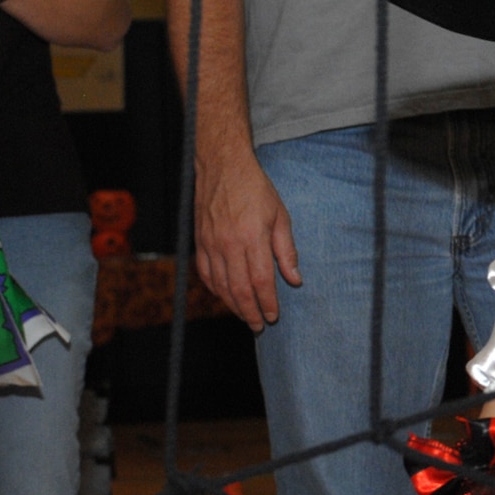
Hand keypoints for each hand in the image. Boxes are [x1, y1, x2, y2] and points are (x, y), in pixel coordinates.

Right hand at [194, 151, 301, 330]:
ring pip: (221, 286)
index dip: (267, 303)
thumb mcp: (280, 215)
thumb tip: (295, 279)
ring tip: (245, 316)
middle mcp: (229, 245)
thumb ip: (286, 250)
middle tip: (259, 326)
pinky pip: (206, 274)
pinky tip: (226, 297)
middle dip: (250, 312)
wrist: (223, 168)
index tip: (273, 316)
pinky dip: (216, 290)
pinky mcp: (200, 243)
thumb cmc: (255, 189)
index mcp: (252, 238)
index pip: (261, 281)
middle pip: (239, 290)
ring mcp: (211, 245)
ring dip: (233, 305)